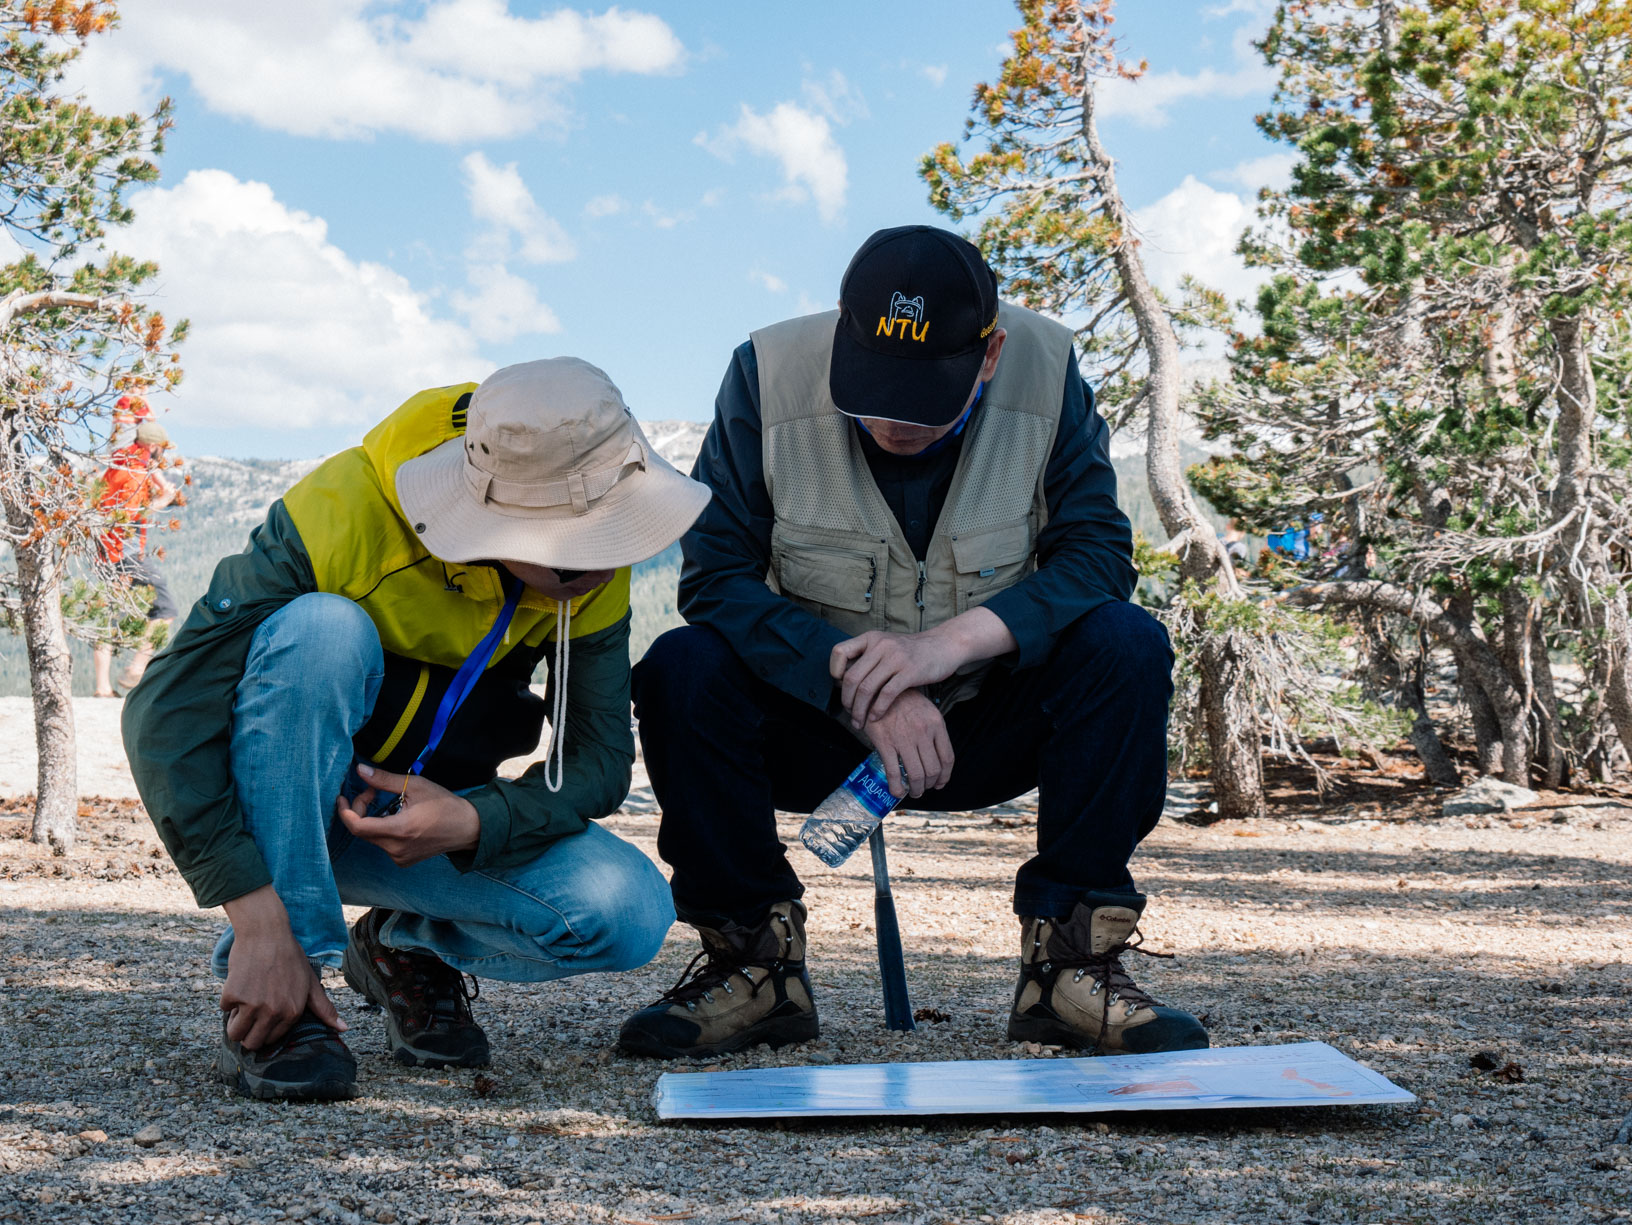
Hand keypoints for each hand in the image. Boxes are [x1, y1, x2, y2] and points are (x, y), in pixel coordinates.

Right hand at [220, 884, 344, 1050]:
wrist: (267, 933)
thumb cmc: (290, 957)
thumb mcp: (311, 983)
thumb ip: (324, 1008)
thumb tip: (343, 1029)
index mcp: (292, 1012)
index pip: (270, 1040)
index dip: (264, 1029)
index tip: (265, 1014)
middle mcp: (273, 1012)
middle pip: (251, 1043)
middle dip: (247, 1033)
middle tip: (250, 1013)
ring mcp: (252, 1005)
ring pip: (234, 1033)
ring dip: (235, 1021)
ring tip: (244, 1002)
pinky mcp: (233, 995)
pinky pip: (224, 1009)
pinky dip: (228, 999)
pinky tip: (241, 982)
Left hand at [335, 763, 480, 866]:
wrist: (468, 828)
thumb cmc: (444, 805)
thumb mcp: (415, 786)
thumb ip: (384, 780)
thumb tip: (360, 770)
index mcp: (399, 830)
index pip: (357, 826)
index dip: (345, 811)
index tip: (342, 798)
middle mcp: (396, 849)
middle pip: (362, 831)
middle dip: (360, 809)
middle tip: (373, 792)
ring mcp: (399, 858)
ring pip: (372, 837)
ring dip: (372, 819)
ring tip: (388, 803)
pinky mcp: (403, 861)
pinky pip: (383, 844)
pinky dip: (382, 829)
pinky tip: (397, 818)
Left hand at [830, 631, 962, 726]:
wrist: (944, 645)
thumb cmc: (912, 652)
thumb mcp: (887, 645)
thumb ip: (868, 658)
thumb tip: (844, 680)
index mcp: (871, 638)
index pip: (840, 651)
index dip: (834, 670)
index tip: (840, 685)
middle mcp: (881, 645)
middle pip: (852, 677)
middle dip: (847, 700)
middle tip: (850, 714)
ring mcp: (895, 658)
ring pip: (866, 688)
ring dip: (860, 710)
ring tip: (860, 722)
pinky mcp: (909, 672)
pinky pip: (886, 695)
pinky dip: (877, 710)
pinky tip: (876, 718)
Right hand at [861, 689, 953, 798]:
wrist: (878, 688)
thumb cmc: (903, 700)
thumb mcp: (926, 710)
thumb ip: (933, 731)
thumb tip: (935, 755)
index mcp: (936, 724)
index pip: (947, 758)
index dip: (945, 776)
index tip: (940, 783)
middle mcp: (923, 733)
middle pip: (933, 770)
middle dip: (929, 785)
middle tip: (922, 789)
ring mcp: (905, 738)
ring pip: (916, 774)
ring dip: (916, 789)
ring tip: (912, 792)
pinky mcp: (886, 742)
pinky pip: (893, 772)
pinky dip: (896, 787)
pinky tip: (897, 792)